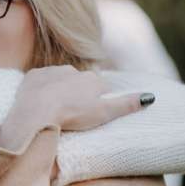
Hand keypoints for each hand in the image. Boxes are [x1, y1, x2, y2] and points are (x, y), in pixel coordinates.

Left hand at [0, 66, 150, 150]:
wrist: (37, 111)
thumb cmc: (73, 115)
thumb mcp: (105, 113)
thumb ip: (127, 104)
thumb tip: (151, 97)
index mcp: (93, 80)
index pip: (101, 89)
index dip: (98, 102)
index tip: (92, 114)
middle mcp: (74, 71)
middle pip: (80, 83)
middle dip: (78, 95)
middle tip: (73, 115)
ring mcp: (53, 71)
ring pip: (60, 80)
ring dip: (59, 91)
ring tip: (55, 111)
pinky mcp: (34, 75)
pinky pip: (40, 81)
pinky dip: (41, 90)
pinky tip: (39, 103)